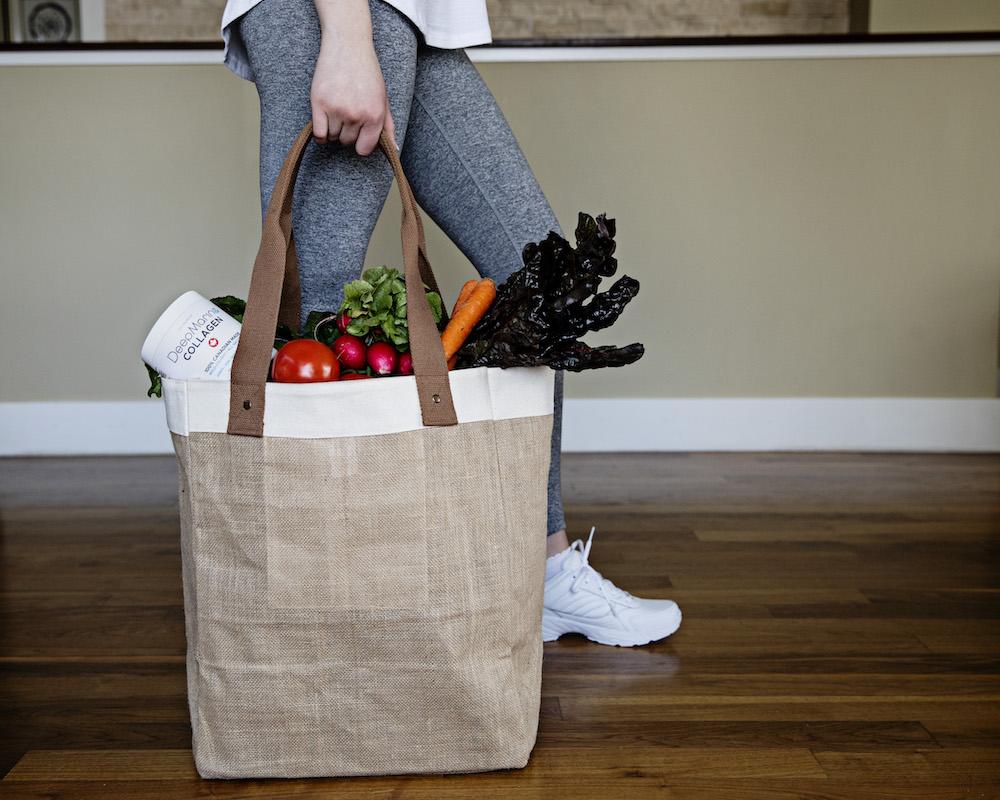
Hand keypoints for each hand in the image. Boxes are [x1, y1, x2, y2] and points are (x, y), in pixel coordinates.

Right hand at [310, 2, 394, 155]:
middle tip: (347, 114)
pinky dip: (320, 134)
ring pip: (333, 137)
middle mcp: (356, 115)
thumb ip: (388, 126)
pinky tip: (324, 122)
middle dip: (347, 132)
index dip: (360, 144)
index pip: (364, 149)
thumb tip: (393, 149)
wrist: (348, 46)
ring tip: (337, 111)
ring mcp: (337, 109)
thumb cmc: (367, 73)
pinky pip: (319, 133)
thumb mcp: (383, 99)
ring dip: (333, 129)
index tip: (358, 135)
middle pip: (347, 142)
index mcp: (374, 115)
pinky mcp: (319, 102)